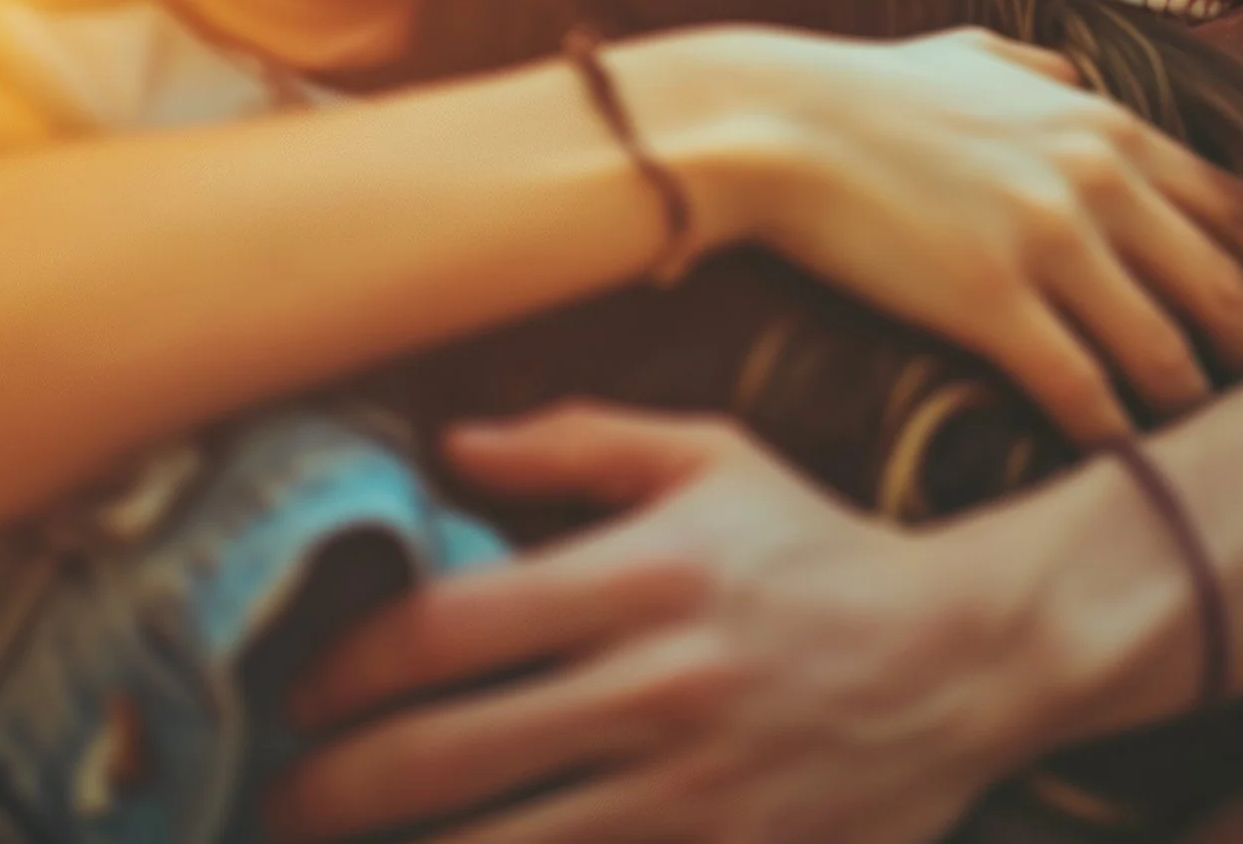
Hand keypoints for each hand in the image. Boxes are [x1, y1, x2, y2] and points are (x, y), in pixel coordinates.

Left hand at [272, 405, 1063, 843]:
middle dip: (327, 793)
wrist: (967, 658)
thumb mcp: (712, 459)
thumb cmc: (819, 550)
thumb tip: (446, 440)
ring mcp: (696, 794)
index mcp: (644, 577)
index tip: (297, 694)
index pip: (443, 630)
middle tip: (275, 802)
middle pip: (441, 758)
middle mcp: (659, 688)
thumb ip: (577, 443)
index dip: (342, 671)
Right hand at [625, 26, 1242, 440]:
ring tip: (1203, 447)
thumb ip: (1040, 67)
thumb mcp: (974, 53)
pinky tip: (1121, 462)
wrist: (773, 121)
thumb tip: (1071, 73)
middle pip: (1220, 285)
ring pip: (1163, 349)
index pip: (1234, 204)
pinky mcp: (993, 302)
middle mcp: (1099, 180)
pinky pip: (1082, 389)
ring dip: (1191, 405)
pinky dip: (1113, 433)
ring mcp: (1050, 242)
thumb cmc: (862, 88)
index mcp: (1104, 123)